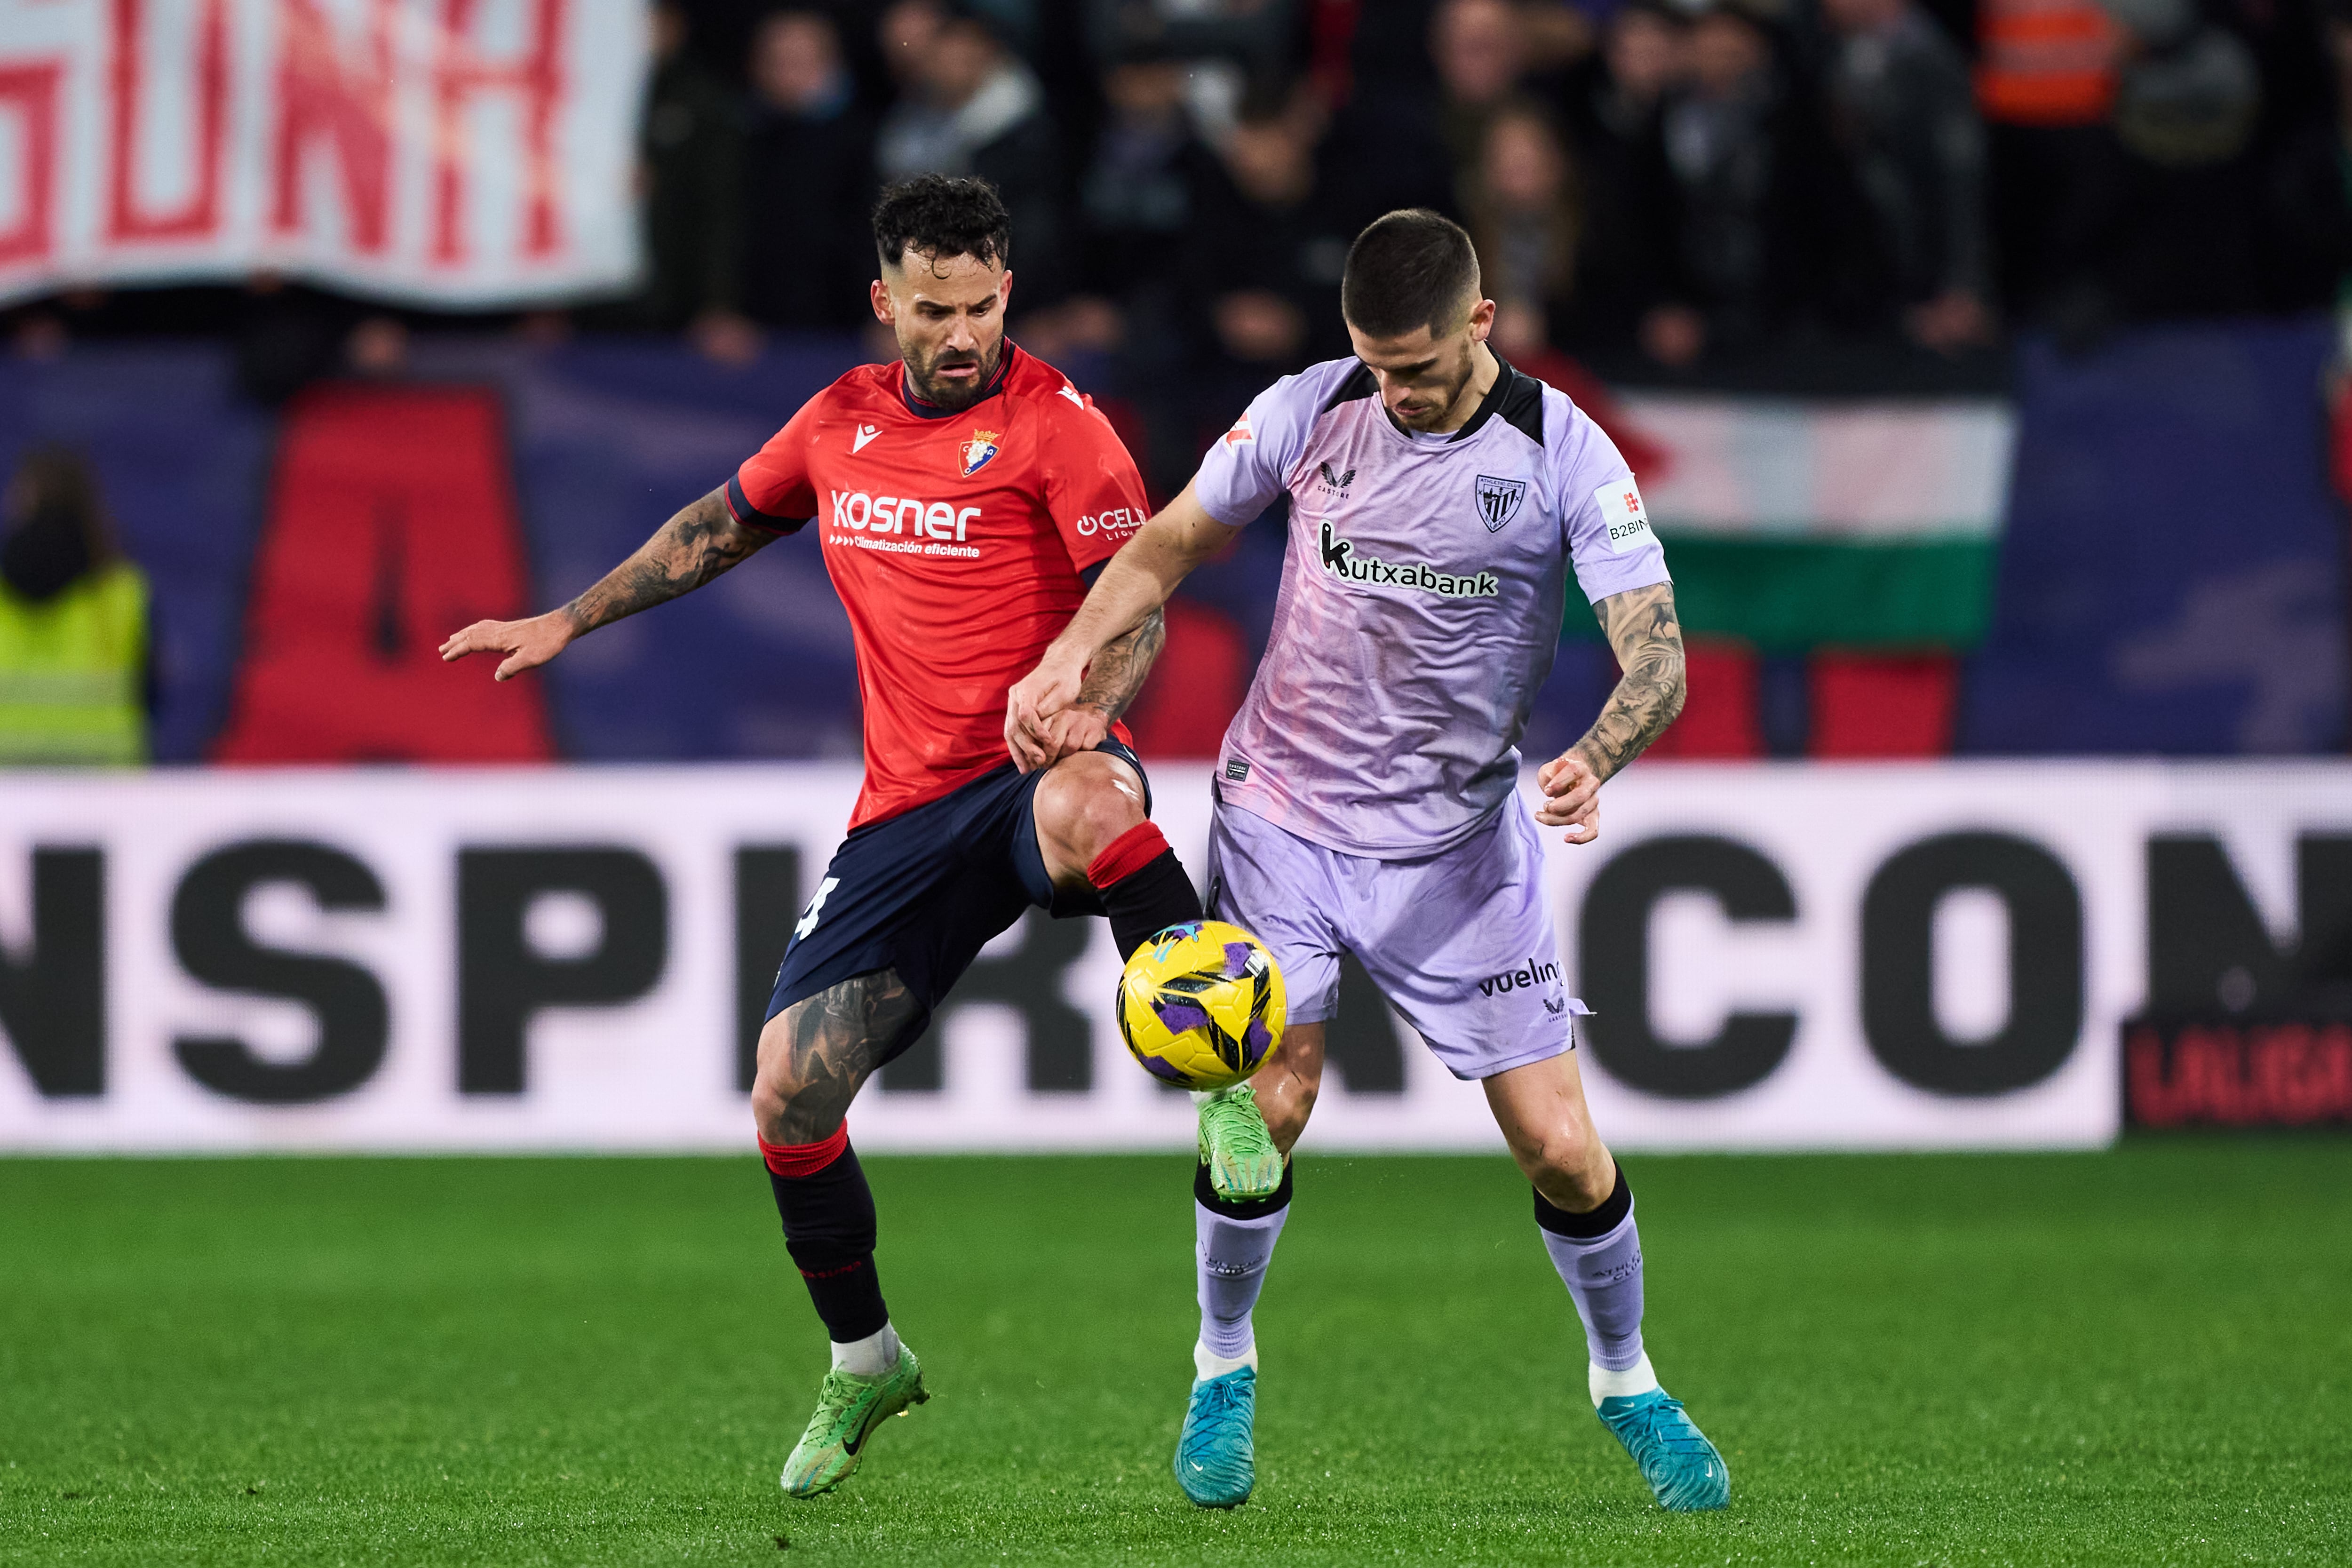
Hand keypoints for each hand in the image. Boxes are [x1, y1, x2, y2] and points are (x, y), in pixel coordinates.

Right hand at [440, 611, 574, 681]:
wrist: (560, 626)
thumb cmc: (547, 643)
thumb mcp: (530, 659)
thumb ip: (511, 668)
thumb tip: (497, 677)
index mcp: (499, 638)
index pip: (472, 643)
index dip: (458, 650)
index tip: (445, 657)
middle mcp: (499, 631)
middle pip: (471, 635)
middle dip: (455, 642)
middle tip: (441, 650)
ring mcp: (504, 627)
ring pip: (477, 629)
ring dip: (463, 635)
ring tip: (451, 639)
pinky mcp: (511, 627)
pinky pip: (486, 626)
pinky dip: (475, 629)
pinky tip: (476, 631)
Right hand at [1005, 648, 1087, 772]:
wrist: (1060, 664)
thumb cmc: (1066, 677)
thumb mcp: (1065, 690)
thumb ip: (1050, 707)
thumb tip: (1039, 724)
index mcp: (1027, 689)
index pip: (1026, 714)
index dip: (1036, 731)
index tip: (1049, 742)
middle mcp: (1015, 696)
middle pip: (1014, 726)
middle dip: (1027, 746)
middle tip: (1041, 761)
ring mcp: (1013, 702)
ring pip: (1009, 731)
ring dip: (1018, 752)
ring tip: (1027, 769)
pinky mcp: (1015, 708)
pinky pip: (1012, 731)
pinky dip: (1017, 747)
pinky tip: (1024, 762)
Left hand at [1039, 705, 1109, 766]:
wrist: (1094, 723)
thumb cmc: (1067, 734)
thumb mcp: (1050, 734)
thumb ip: (1037, 743)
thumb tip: (1026, 764)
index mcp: (1050, 715)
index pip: (1037, 735)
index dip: (1033, 753)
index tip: (1033, 764)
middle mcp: (1066, 715)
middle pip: (1053, 742)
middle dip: (1049, 759)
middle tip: (1046, 767)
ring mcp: (1082, 720)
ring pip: (1070, 745)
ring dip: (1066, 758)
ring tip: (1064, 761)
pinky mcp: (1096, 728)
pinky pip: (1087, 747)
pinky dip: (1083, 755)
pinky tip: (1081, 755)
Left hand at [1534, 751, 1602, 844]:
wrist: (1571, 779)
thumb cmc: (1557, 775)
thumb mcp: (1549, 769)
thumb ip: (1549, 774)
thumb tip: (1550, 790)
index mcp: (1581, 768)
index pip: (1573, 772)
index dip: (1558, 783)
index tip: (1546, 791)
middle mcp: (1591, 784)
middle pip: (1579, 797)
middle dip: (1558, 806)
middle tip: (1545, 806)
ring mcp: (1593, 801)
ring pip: (1578, 815)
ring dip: (1556, 819)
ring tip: (1541, 815)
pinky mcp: (1593, 816)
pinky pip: (1592, 831)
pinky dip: (1581, 838)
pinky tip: (1566, 838)